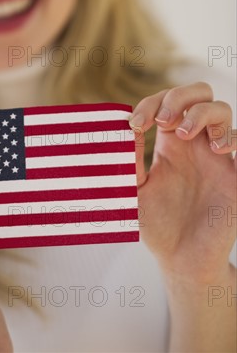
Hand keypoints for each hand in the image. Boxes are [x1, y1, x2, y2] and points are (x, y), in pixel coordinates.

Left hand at [130, 82, 235, 282]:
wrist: (180, 258)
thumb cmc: (156, 224)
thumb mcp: (134, 189)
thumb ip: (130, 160)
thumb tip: (125, 128)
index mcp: (169, 143)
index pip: (165, 103)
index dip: (150, 103)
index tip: (135, 125)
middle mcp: (194, 144)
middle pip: (198, 94)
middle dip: (180, 97)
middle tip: (163, 121)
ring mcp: (216, 157)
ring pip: (221, 110)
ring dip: (201, 113)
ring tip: (184, 134)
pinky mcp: (234, 175)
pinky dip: (231, 136)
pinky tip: (216, 149)